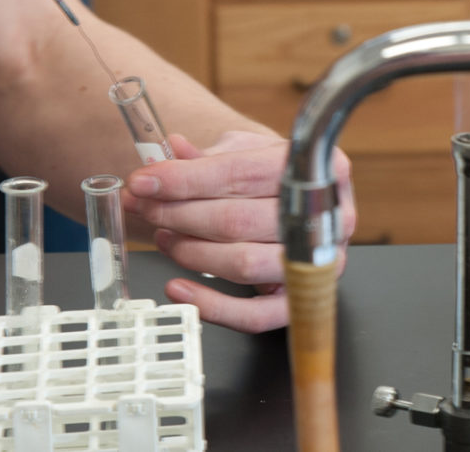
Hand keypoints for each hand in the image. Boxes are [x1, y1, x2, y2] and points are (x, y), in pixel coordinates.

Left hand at [124, 131, 355, 332]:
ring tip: (164, 237)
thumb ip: (206, 158)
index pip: (240, 173)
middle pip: (237, 220)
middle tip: (143, 207)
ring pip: (243, 263)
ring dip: (191, 252)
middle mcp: (326, 215)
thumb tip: (167, 154)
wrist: (304, 205)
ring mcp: (317, 262)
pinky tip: (179, 287)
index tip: (143, 182)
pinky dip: (212, 305)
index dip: (184, 179)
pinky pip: (255, 315)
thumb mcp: (245, 153)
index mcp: (315, 166)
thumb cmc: (271, 178)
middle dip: (178, 214)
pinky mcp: (302, 300)